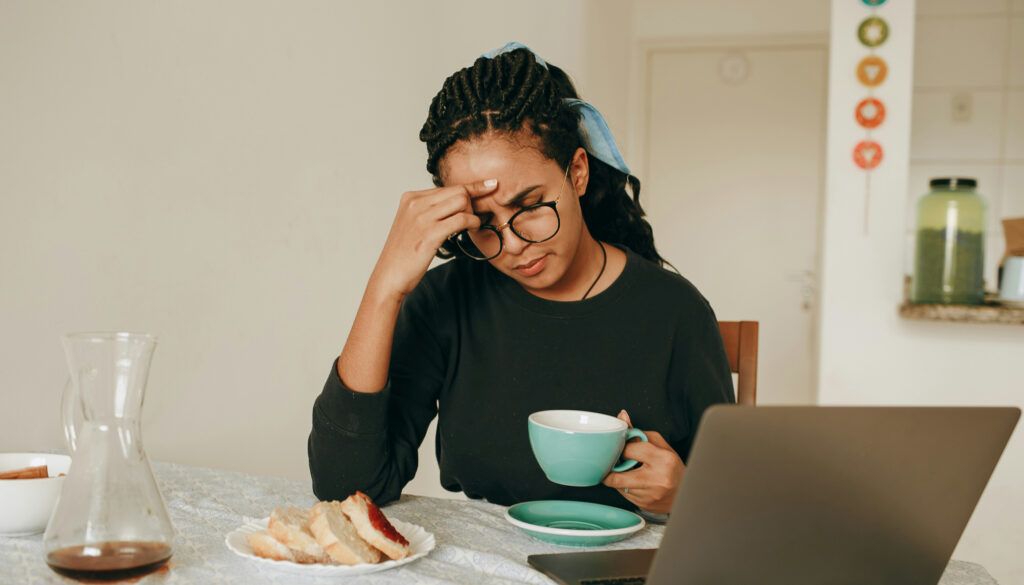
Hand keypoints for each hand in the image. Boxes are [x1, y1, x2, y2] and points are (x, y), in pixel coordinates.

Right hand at [368, 179, 497, 299]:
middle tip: (474, 218)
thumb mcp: (412, 224)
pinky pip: (462, 219)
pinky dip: (473, 222)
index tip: (490, 184)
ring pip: (462, 201)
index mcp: (411, 198)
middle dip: (473, 202)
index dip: (471, 188)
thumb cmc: (404, 253)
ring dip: (473, 212)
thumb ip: (429, 210)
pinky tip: (474, 228)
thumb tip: (456, 202)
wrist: (389, 275)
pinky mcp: (431, 233)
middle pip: (458, 190)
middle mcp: (415, 203)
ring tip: (473, 224)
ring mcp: (422, 217)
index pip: (448, 186)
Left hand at [601, 410, 684, 514]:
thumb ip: (639, 433)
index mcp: (663, 459)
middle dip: (610, 469)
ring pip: (619, 486)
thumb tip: (622, 417)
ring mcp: (650, 495)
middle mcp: (657, 479)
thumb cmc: (671, 466)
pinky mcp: (645, 505)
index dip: (622, 449)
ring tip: (628, 472)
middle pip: (616, 476)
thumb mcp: (659, 445)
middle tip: (612, 463)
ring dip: (618, 478)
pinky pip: (624, 495)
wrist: (685, 492)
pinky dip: (624, 488)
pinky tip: (634, 483)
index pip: (629, 450)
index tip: (622, 449)